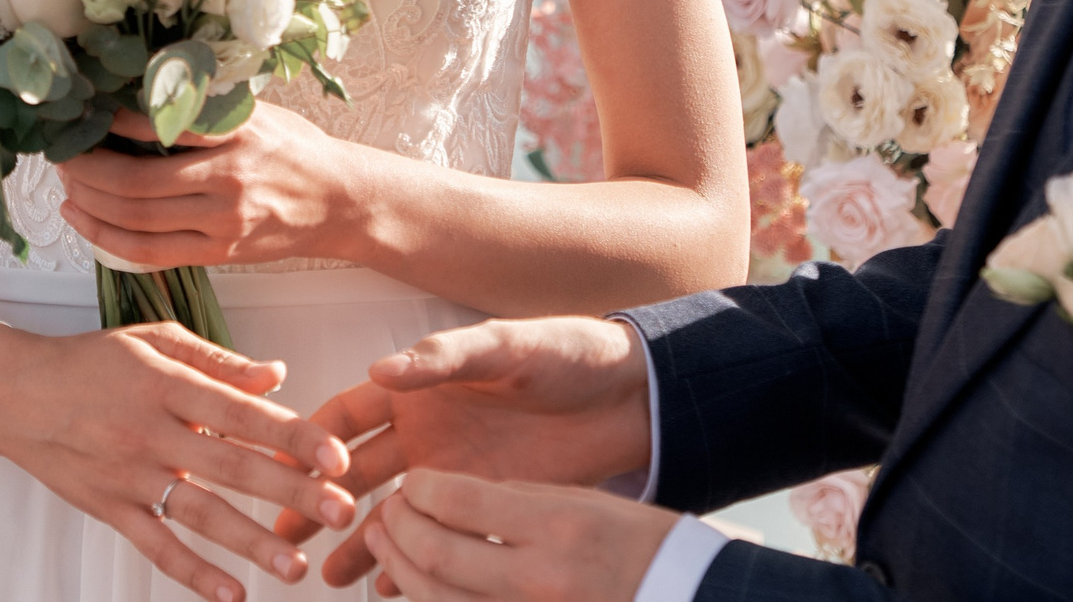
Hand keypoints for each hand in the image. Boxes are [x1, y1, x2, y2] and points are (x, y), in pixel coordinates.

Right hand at [0, 317, 358, 601]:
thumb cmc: (90, 362)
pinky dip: (193, 573)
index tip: (336, 455)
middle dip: (290, 492)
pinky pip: (156, 546)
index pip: (239, 411)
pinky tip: (231, 594)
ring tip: (296, 568)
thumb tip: (277, 376)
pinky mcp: (109, 509)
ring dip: (251, 543)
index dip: (291, 434)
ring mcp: (128, 475)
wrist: (13, 393)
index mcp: (166, 383)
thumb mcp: (153, 342)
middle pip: (230, 466)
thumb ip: (218, 361)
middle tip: (341, 510)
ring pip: (199, 514)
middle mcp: (150, 431)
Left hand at [56, 100, 358, 267]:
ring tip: (66, 185)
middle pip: (134, 183)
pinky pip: (151, 252)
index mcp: (236, 133)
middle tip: (61, 154)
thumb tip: (137, 94)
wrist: (340, 201)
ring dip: (89, 203)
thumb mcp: (257, 111)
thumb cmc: (295, 149)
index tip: (85, 112)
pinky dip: (109, 239)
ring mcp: (222, 222)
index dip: (110, 124)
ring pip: (136, 220)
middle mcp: (227, 179)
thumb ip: (203, 107)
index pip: (159, 127)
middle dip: (85, 169)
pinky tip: (86, 221)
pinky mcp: (219, 252)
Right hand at [279, 316, 654, 587]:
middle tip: (281, 528)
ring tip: (324, 575)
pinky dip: (413, 562)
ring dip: (356, 541)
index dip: (311, 436)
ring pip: (389, 513)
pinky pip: (438, 538)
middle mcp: (424, 431)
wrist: (629, 397)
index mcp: (418, 385)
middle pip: (353, 470)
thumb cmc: (568, 355)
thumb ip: (444, 360)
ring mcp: (451, 472)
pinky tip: (392, 586)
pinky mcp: (483, 505)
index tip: (279, 463)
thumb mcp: (506, 347)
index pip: (347, 413)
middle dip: (315, 498)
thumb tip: (382, 370)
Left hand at [360, 470, 679, 601]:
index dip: (419, 489)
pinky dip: (430, 600)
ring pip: (438, 598)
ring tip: (386, 544)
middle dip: (397, 529)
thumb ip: (515, 499)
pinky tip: (415, 583)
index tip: (410, 482)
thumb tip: (447, 498)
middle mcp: (541, 580)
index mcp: (558, 528)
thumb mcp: (583, 502)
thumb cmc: (639, 544)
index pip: (457, 502)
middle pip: (437, 555)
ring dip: (400, 568)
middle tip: (385, 513)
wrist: (687, 595)